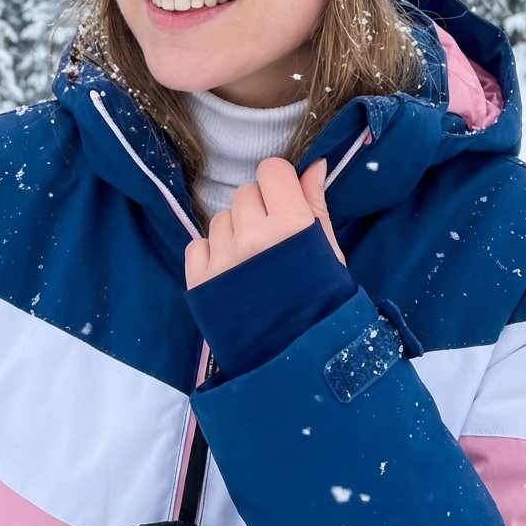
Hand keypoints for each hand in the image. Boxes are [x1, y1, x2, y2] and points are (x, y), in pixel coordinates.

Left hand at [184, 156, 344, 288]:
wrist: (298, 360)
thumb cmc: (323, 304)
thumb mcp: (328, 252)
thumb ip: (315, 203)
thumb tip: (313, 165)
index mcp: (291, 226)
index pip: (272, 170)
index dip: (280, 184)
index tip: (286, 202)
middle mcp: (254, 237)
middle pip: (245, 193)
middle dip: (259, 209)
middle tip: (272, 238)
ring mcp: (224, 260)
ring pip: (221, 219)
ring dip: (235, 232)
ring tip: (253, 262)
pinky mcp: (200, 282)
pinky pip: (197, 245)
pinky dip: (211, 254)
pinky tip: (231, 273)